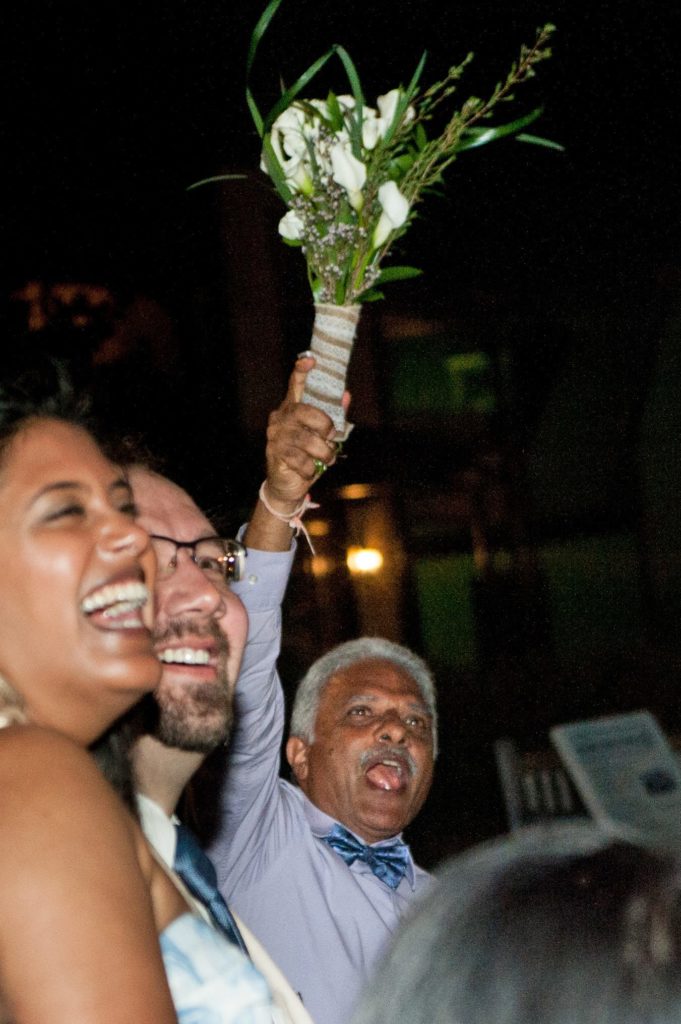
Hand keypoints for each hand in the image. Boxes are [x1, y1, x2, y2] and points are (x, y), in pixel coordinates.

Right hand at [264, 354, 348, 506]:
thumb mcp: (324, 436)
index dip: (301, 371)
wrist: (288, 485)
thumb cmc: (308, 456)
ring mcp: (275, 435)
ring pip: (305, 439)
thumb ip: (334, 416)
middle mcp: (280, 418)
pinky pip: (300, 460)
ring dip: (322, 452)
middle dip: (323, 424)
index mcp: (293, 408)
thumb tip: (347, 395)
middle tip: (331, 437)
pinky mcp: (274, 454)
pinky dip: (311, 468)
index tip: (311, 360)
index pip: (295, 385)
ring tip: (326, 458)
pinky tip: (310, 470)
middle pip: (303, 411)